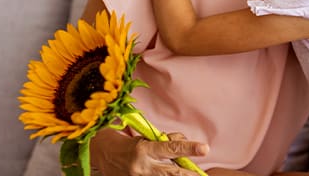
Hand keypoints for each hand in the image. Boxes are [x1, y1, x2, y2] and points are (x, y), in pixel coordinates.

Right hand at [92, 129, 208, 175]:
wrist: (103, 154)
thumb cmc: (129, 143)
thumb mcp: (146, 137)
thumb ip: (164, 142)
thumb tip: (183, 145)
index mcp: (144, 149)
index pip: (171, 148)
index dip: (189, 148)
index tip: (205, 148)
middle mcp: (141, 166)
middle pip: (171, 172)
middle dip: (188, 174)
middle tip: (203, 175)